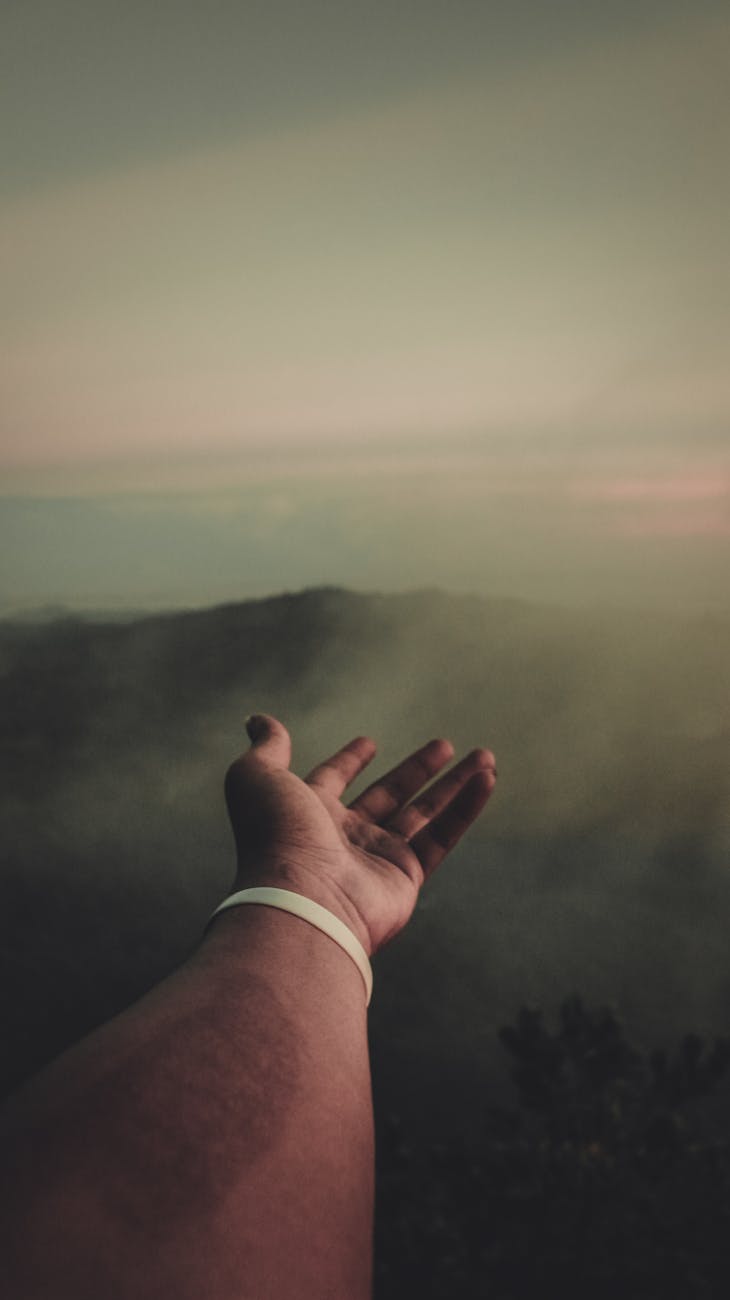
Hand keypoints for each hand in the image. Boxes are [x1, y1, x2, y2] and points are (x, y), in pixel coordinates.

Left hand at [221, 713, 496, 956]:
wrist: (302, 900)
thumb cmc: (276, 836)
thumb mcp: (257, 778)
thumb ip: (266, 748)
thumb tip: (257, 719)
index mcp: (308, 813)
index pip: (332, 782)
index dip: (349, 762)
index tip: (370, 744)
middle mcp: (343, 838)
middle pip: (389, 795)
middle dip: (417, 770)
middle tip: (444, 745)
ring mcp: (376, 860)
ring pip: (424, 814)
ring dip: (454, 785)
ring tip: (485, 758)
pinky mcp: (406, 878)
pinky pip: (442, 837)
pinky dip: (466, 808)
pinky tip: (486, 780)